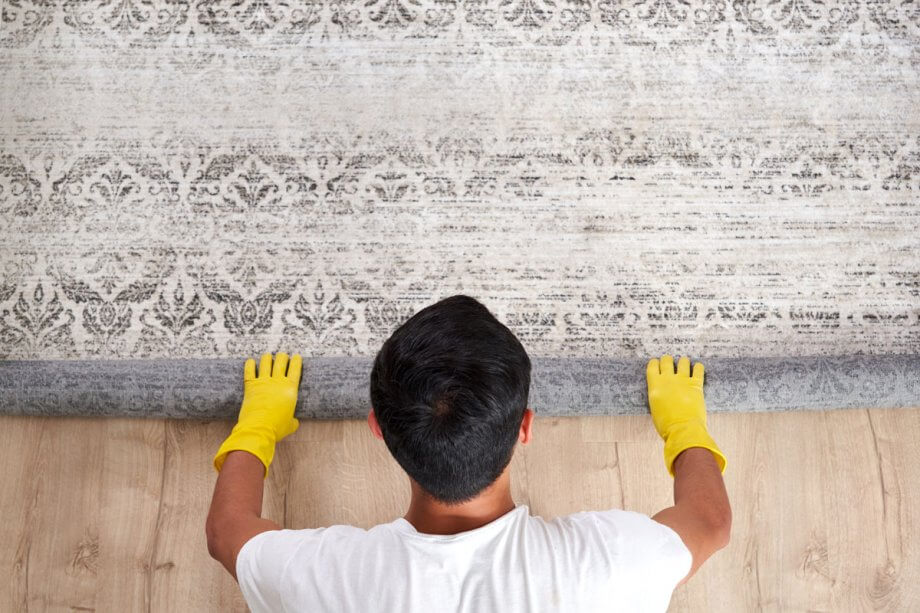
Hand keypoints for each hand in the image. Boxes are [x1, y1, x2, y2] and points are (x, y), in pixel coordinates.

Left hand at [213, 352, 302, 478]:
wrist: (259, 428)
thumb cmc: (277, 428)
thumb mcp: (290, 425)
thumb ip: (293, 420)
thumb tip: (294, 422)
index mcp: (290, 389)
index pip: (295, 369)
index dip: (297, 361)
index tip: (297, 356)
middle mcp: (277, 382)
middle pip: (281, 362)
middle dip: (282, 356)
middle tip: (282, 356)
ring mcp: (263, 382)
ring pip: (265, 363)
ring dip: (267, 358)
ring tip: (267, 356)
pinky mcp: (250, 386)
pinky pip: (249, 371)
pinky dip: (249, 364)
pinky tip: (250, 361)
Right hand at [646, 354, 725, 475]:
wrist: (682, 429)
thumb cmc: (666, 424)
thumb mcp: (655, 407)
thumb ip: (658, 395)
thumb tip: (662, 391)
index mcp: (655, 385)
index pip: (652, 366)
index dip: (655, 363)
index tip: (656, 363)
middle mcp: (667, 379)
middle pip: (667, 361)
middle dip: (668, 360)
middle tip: (670, 361)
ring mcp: (682, 380)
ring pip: (683, 362)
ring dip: (683, 362)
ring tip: (685, 363)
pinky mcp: (696, 384)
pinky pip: (699, 369)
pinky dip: (698, 367)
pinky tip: (697, 368)